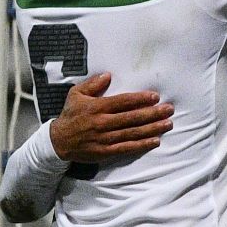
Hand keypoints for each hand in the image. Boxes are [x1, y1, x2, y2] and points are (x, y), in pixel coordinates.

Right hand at [48, 73, 173, 162]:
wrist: (58, 141)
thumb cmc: (70, 115)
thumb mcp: (76, 94)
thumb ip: (92, 84)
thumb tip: (108, 75)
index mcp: (97, 107)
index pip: (123, 102)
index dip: (140, 99)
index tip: (155, 97)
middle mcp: (103, 122)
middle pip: (132, 117)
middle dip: (153, 113)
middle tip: (169, 110)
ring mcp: (105, 138)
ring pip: (133, 133)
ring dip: (152, 128)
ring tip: (168, 124)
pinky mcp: (106, 151)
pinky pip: (127, 147)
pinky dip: (142, 145)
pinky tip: (155, 141)